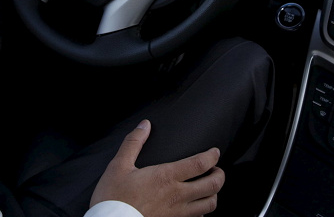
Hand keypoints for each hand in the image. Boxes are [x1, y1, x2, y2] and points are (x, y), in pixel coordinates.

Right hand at [91, 120, 224, 216]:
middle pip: (212, 185)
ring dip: (214, 194)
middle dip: (220, 175)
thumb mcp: (119, 166)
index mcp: (166, 176)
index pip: (201, 163)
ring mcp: (178, 213)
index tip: (215, 152)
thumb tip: (145, 125)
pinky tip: (195, 208)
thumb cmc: (114, 198)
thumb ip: (133, 143)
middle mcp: (177, 195)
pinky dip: (201, 212)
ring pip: (209, 205)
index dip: (213, 155)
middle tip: (217, 169)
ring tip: (210, 188)